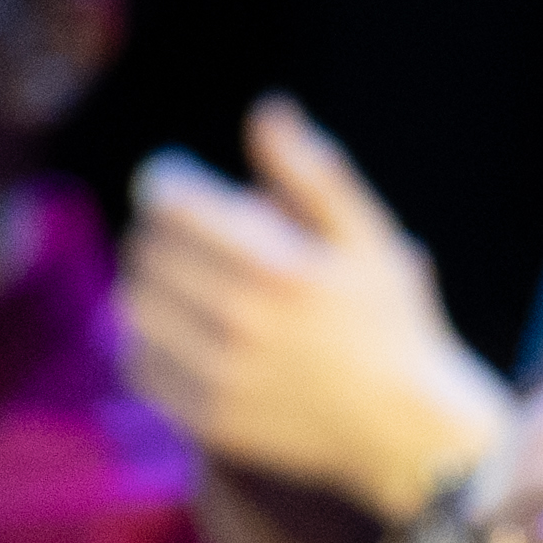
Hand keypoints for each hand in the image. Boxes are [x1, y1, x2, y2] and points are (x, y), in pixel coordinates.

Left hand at [119, 101, 509, 529]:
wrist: (407, 430)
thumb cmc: (390, 322)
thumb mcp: (371, 238)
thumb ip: (315, 174)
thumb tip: (267, 112)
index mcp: (279, 267)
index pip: (171, 203)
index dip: (164, 182)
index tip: (175, 183)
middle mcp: (245, 322)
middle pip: (147, 250)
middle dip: (160, 231)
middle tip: (186, 234)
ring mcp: (224, 374)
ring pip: (135, 306)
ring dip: (148, 284)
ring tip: (181, 283)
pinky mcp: (210, 417)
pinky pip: (138, 365)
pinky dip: (147, 341)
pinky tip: (180, 333)